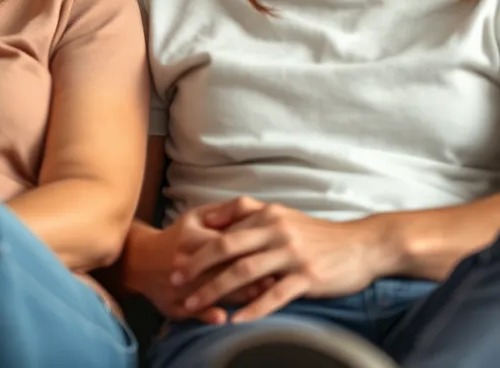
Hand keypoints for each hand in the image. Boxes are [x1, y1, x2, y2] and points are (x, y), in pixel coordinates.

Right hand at [129, 204, 274, 324]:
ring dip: (235, 299)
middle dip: (248, 279)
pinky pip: (193, 314)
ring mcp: (178, 285)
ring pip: (211, 294)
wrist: (141, 260)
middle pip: (221, 272)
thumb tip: (250, 215)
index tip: (271, 257)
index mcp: (191, 238)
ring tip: (259, 300)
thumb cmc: (177, 236)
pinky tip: (224, 318)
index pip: (225, 246)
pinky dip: (209, 316)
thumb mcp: (194, 216)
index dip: (248, 252)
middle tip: (273, 282)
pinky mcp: (173, 305)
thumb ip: (222, 213)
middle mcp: (184, 262)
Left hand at [174, 197, 382, 322]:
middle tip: (174, 281)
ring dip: (215, 289)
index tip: (175, 258)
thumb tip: (212, 220)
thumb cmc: (316, 234)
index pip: (223, 228)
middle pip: (226, 247)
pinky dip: (252, 309)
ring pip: (244, 272)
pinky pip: (274, 295)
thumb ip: (250, 216)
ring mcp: (291, 254)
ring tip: (194, 304)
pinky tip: (235, 321)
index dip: (197, 243)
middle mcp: (275, 230)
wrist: (361, 245)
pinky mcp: (306, 277)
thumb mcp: (282, 216)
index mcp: (266, 214)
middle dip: (197, 265)